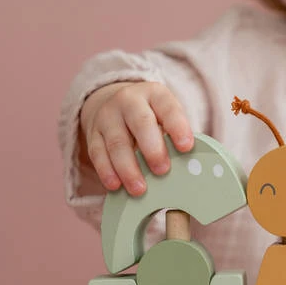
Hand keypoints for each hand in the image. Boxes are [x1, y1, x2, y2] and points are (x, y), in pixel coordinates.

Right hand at [80, 81, 194, 195]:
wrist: (113, 103)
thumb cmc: (150, 116)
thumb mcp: (164, 115)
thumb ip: (175, 135)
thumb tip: (191, 167)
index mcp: (155, 95)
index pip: (168, 108)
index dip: (177, 127)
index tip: (186, 147)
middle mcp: (129, 101)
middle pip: (140, 123)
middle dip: (152, 148)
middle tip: (163, 170)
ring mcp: (108, 117)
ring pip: (117, 142)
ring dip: (128, 168)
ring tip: (140, 189)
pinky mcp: (93, 134)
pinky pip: (98, 153)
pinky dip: (106, 171)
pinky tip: (115, 186)